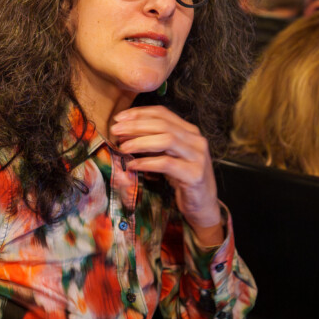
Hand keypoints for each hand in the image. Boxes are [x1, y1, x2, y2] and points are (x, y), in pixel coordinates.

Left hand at [110, 106, 222, 244]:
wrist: (202, 205)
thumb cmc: (181, 179)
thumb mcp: (167, 156)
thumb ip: (152, 143)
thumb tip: (124, 134)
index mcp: (189, 131)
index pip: (163, 113)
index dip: (139, 113)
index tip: (119, 117)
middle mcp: (196, 140)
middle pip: (163, 125)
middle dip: (136, 126)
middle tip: (116, 130)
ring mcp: (197, 157)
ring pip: (167, 140)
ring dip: (140, 142)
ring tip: (123, 147)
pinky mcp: (194, 174)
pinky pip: (166, 164)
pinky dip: (146, 163)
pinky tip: (132, 165)